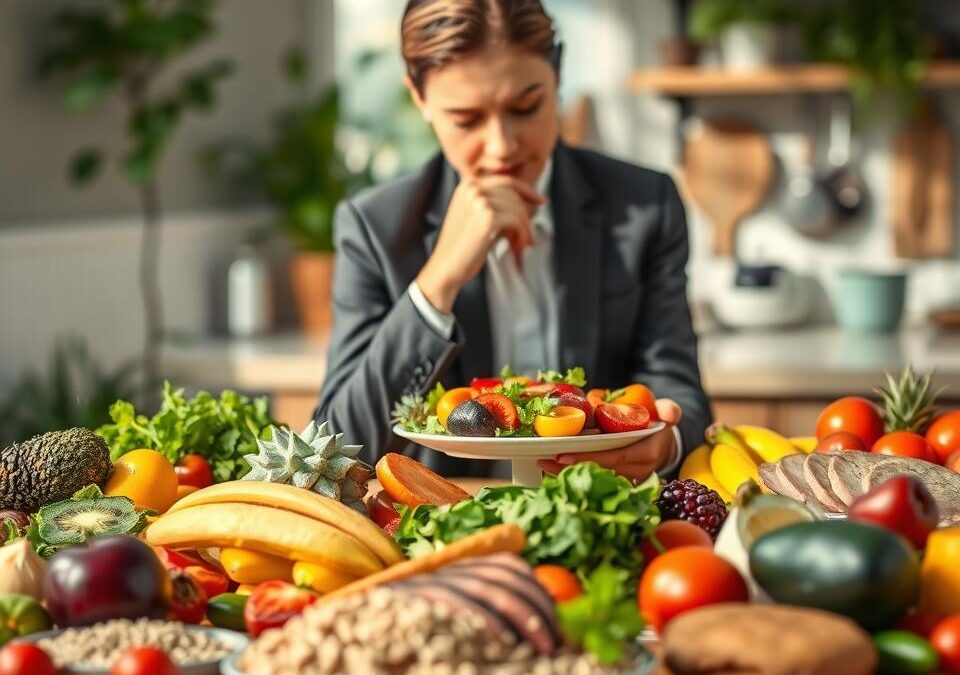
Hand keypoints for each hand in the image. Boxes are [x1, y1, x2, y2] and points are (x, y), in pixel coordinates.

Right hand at [416, 176, 544, 312]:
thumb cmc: (462, 247)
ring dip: (524, 229)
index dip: (527, 190)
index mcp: (467, 185)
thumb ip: (493, 203)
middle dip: (525, 216)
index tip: (541, 201)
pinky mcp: (487, 217)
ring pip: (517, 208)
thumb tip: (526, 200)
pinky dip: (522, 235)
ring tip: (519, 245)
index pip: (506, 180)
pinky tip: (516, 247)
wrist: (446, 267)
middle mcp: (472, 189)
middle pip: (514, 195)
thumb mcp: (474, 216)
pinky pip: (517, 221)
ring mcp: (479, 201)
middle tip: (526, 237)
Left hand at [538, 399, 682, 482]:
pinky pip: (594, 481)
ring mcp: (627, 479)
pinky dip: (575, 476)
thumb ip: (669, 410)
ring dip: (568, 474)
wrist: (664, 442)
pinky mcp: (618, 482)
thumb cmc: (659, 424)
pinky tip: (553, 470)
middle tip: (544, 460)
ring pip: (594, 480)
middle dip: (570, 468)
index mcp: (646, 454)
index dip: (589, 458)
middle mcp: (636, 472)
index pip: (613, 458)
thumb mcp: (665, 413)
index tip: (563, 455)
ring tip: (543, 464)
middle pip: (599, 472)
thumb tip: (670, 413)